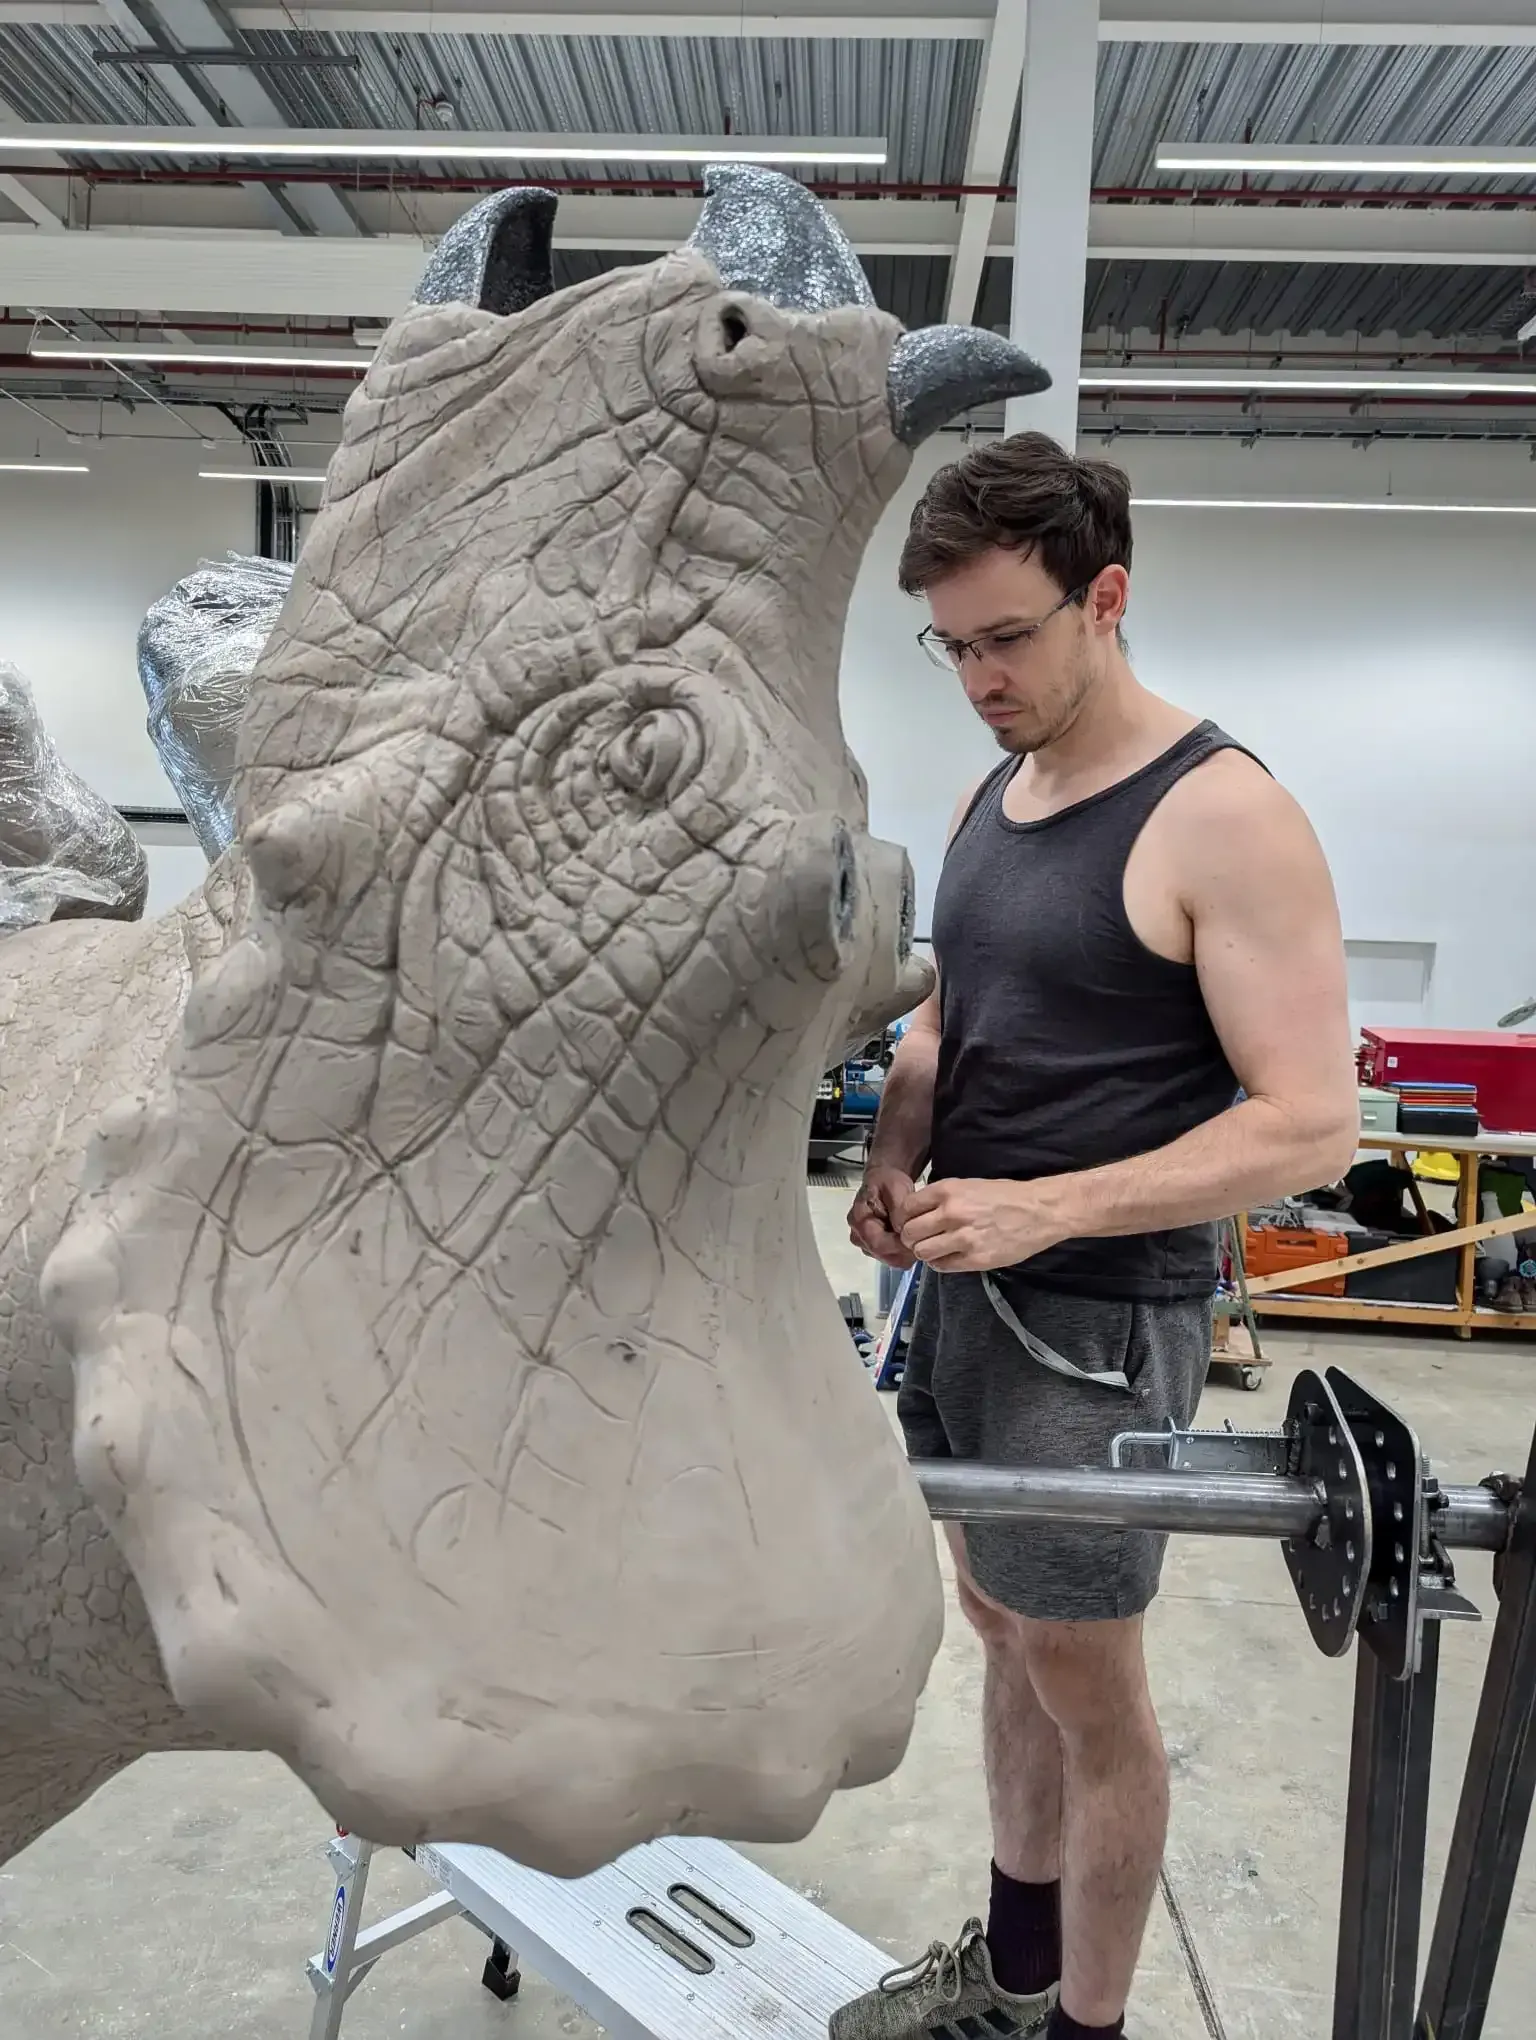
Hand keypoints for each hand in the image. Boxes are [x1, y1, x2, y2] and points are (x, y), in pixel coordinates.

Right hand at [848, 1165, 917, 1267]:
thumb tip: (903, 1229)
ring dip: (906, 1252)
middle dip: (906, 1251)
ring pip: (890, 1259)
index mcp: (859, 1220)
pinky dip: (904, 1252)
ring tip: (919, 1236)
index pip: (879, 1244)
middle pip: (885, 1256)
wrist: (882, 1182)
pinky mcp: (874, 1249)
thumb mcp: (896, 1187)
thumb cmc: (888, 1182)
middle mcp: (858, 1236)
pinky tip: (912, 1238)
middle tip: (925, 1239)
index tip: (920, 1239)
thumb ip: (899, 1208)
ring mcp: (865, 1244)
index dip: (901, 1246)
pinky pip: (892, 1257)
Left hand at [900, 1177, 1068, 1273]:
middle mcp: (952, 1213)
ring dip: (925, 1252)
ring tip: (936, 1249)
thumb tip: (918, 1212)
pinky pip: (942, 1265)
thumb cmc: (1006, 1195)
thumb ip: (942, 1198)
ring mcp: (963, 1238)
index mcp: (948, 1191)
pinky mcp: (976, 1259)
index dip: (905, 1217)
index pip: (907, 1207)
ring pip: (922, 1252)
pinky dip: (940, 1263)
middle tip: (920, 1238)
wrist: (1040, 1211)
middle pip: (910, 1232)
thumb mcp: (969, 1185)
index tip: (911, 1222)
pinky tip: (949, 1257)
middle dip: (911, 1237)